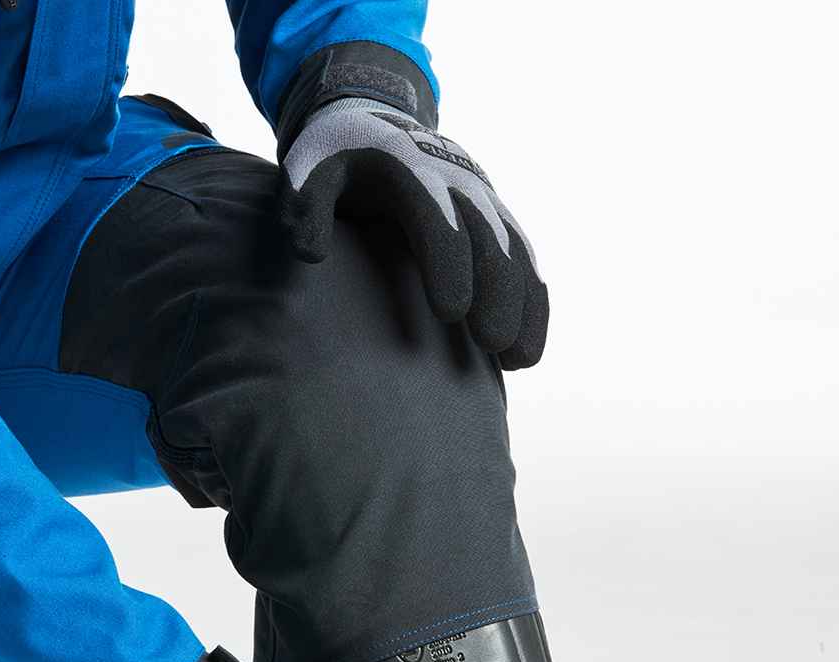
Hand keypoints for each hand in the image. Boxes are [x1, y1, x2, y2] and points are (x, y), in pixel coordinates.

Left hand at [279, 99, 548, 369]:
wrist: (376, 121)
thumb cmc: (337, 160)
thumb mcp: (309, 170)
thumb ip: (307, 208)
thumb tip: (312, 254)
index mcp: (411, 168)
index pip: (439, 218)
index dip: (449, 264)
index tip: (451, 314)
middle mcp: (458, 181)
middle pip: (489, 238)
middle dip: (497, 292)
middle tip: (493, 344)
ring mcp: (484, 199)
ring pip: (517, 252)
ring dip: (524, 305)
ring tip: (520, 360)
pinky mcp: (496, 220)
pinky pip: (525, 261)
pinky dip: (533, 304)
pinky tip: (527, 352)